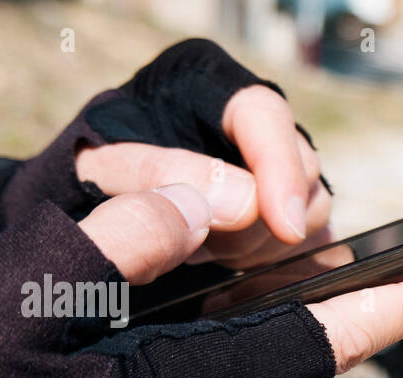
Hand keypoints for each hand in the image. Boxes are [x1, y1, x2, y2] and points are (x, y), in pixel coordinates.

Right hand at [0, 194, 402, 377]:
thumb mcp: (8, 298)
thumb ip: (114, 246)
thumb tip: (203, 216)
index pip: (313, 342)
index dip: (396, 306)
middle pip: (262, 362)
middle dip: (285, 310)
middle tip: (296, 258)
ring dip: (212, 344)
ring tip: (172, 301)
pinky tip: (112, 359)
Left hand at [75, 84, 331, 270]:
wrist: (87, 208)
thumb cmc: (88, 178)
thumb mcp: (103, 169)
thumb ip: (161, 176)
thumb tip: (246, 203)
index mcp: (206, 86)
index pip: (264, 115)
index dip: (280, 170)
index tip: (284, 225)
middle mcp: (253, 122)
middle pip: (300, 169)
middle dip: (256, 223)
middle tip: (199, 245)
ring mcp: (280, 167)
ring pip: (314, 210)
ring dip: (262, 246)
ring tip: (206, 252)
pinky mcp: (291, 208)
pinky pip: (315, 241)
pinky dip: (277, 264)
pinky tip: (233, 267)